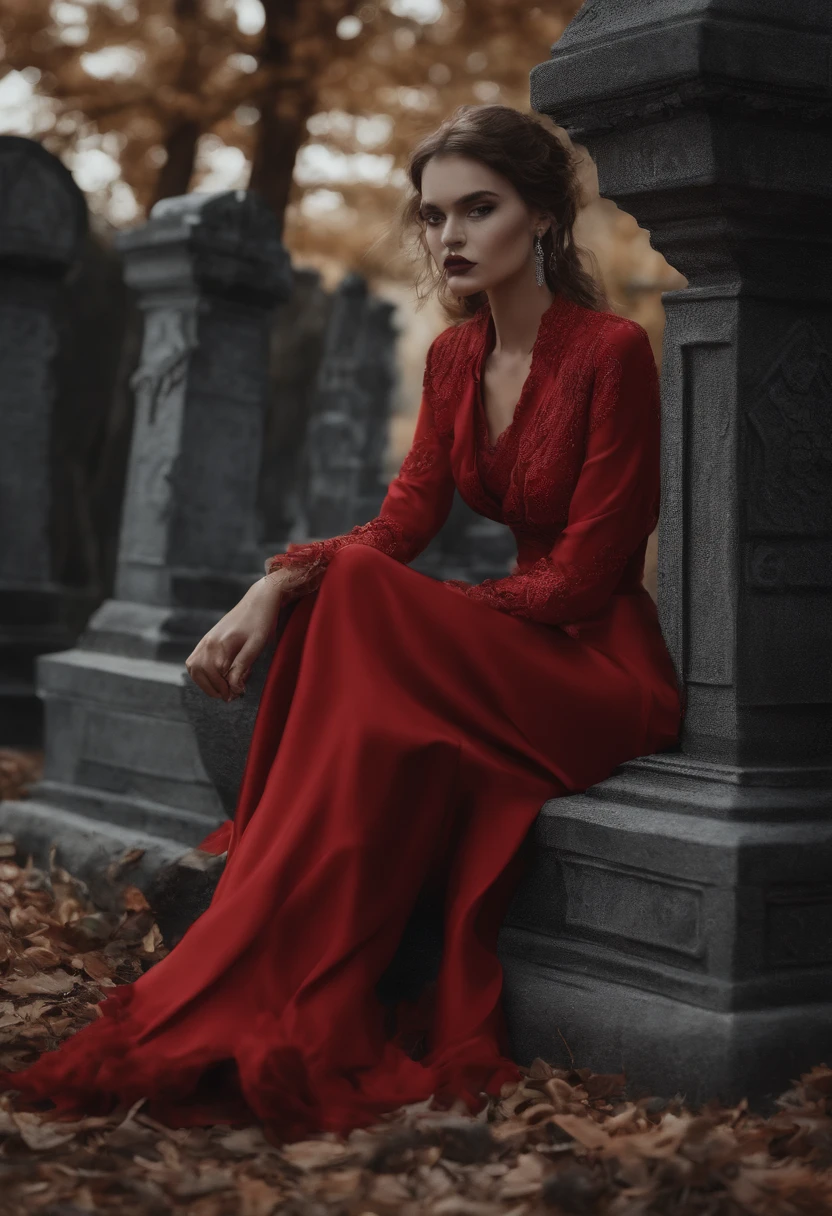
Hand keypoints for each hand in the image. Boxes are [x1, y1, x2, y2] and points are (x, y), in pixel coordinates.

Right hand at [185, 574, 286, 701]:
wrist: (259, 600)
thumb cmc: (261, 622)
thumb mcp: (256, 646)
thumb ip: (241, 667)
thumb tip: (233, 688)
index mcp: (220, 643)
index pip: (215, 675)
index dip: (224, 688)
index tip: (237, 695)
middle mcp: (208, 642)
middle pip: (200, 673)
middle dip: (213, 688)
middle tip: (230, 696)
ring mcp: (205, 639)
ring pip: (193, 668)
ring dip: (204, 682)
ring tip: (222, 688)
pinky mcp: (207, 639)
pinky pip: (195, 660)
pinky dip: (201, 672)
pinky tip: (217, 676)